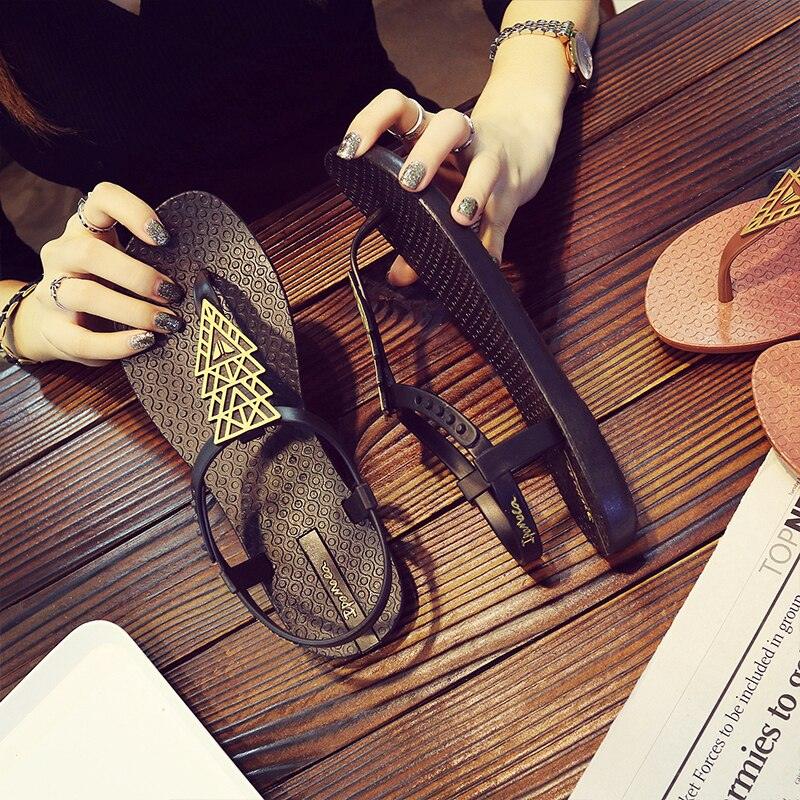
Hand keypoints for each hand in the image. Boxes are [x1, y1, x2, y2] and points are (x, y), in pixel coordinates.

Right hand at [8, 182, 184, 365]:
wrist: (55, 325)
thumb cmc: (106, 287)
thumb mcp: (124, 264)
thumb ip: (153, 262)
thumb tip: (204, 279)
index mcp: (85, 230)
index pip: (101, 199)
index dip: (133, 212)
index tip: (165, 238)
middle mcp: (63, 254)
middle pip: (91, 253)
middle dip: (138, 275)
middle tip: (173, 293)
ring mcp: (51, 292)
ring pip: (85, 295)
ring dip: (134, 311)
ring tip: (167, 323)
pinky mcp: (54, 331)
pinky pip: (82, 339)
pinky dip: (117, 344)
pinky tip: (144, 342)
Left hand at [336, 85, 561, 284]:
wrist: (526, 138)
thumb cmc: (467, 161)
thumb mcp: (437, 182)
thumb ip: (413, 227)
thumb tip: (398, 276)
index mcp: (429, 130)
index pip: (397, 106)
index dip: (372, 121)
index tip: (351, 150)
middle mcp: (462, 137)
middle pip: (447, 125)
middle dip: (427, 154)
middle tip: (408, 183)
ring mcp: (491, 157)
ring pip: (484, 163)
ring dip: (472, 190)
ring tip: (460, 217)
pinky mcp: (514, 187)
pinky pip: (503, 212)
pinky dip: (493, 238)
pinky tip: (484, 258)